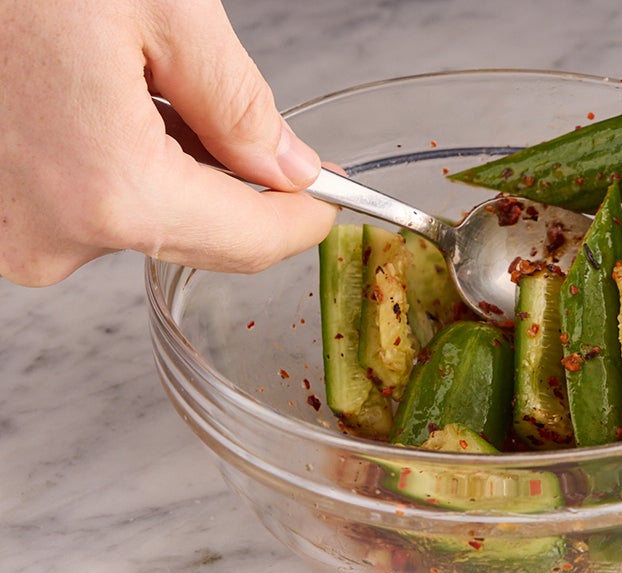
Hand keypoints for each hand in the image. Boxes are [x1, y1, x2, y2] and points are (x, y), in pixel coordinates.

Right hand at [0, 0, 335, 285]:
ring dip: (182, 173)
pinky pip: (90, 206)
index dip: (304, 220)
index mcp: (110, 191)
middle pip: (199, 235)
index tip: (331, 198)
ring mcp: (15, 231)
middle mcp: (55, 235)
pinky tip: (117, 110)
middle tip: (276, 143)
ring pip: (145, 218)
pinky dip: (125, 168)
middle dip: (247, 192)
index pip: (250, 240)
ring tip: (165, 94)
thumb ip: (241, 104)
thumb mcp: (164, 11)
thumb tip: (289, 167)